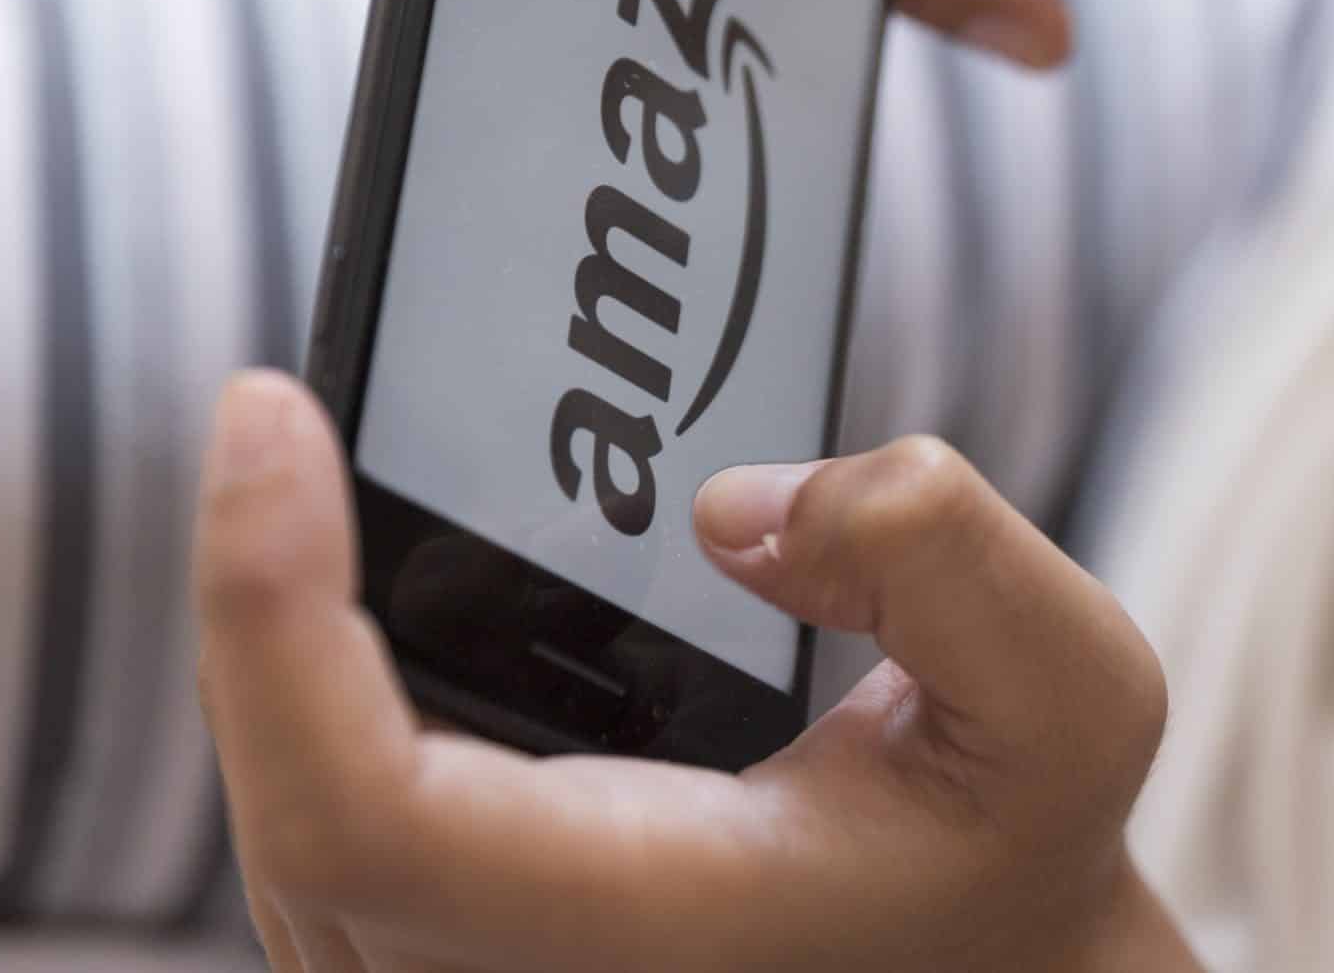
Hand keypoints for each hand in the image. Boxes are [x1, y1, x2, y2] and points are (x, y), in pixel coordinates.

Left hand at [194, 371, 1196, 972]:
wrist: (994, 964)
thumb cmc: (1014, 843)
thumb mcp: (1071, 691)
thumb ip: (937, 550)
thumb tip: (729, 509)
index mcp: (643, 922)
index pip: (359, 808)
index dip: (270, 610)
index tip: (270, 415)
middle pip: (283, 787)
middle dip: (263, 589)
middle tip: (284, 417)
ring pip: (282, 809)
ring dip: (272, 642)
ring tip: (304, 483)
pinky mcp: (455, 953)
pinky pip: (323, 821)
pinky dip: (309, 695)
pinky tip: (350, 596)